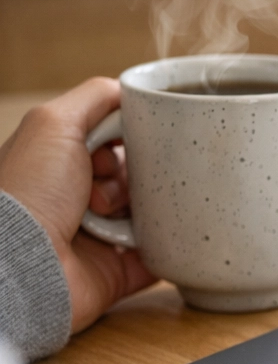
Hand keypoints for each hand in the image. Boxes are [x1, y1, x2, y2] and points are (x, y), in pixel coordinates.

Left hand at [0, 78, 156, 333]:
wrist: (24, 263)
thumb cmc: (28, 193)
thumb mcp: (55, 122)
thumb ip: (96, 96)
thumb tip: (134, 91)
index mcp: (56, 164)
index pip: (111, 139)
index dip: (125, 134)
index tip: (125, 138)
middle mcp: (75, 199)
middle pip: (136, 172)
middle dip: (134, 171)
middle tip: (109, 177)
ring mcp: (98, 236)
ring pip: (151, 210)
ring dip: (145, 206)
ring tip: (112, 213)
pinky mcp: (119, 272)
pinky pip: (161, 254)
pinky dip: (167, 244)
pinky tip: (161, 234)